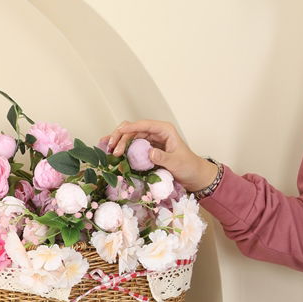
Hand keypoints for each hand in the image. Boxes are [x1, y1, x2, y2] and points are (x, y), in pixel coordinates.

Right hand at [101, 119, 216, 193]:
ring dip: (119, 143)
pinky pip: (133, 146)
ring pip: (130, 137)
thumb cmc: (189, 167)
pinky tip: (112, 152)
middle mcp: (156, 132)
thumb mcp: (176, 163)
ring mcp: (151, 140)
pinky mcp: (148, 149)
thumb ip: (163, 158)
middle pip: (134, 129)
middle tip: (112, 149)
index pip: (144, 125)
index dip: (130, 127)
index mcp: (164, 130)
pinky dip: (123, 148)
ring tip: (108, 150)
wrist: (194, 176)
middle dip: (121, 137)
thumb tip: (150, 153)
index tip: (119, 132)